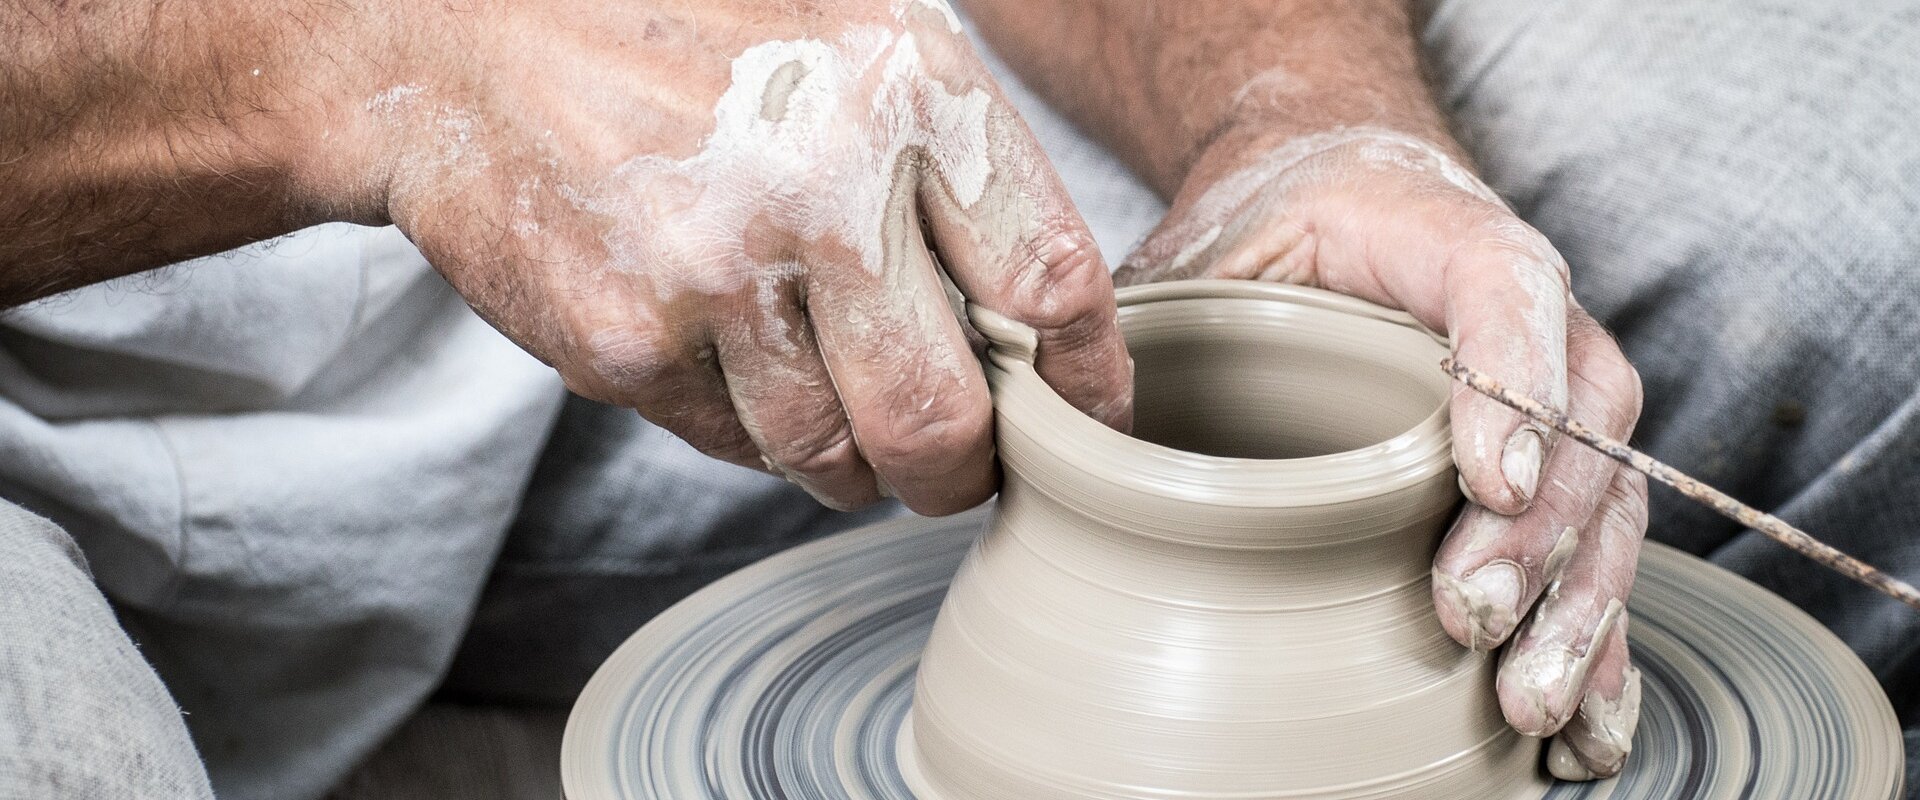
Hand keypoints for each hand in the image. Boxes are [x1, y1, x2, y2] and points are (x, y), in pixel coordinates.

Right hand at [316, 0, 1132, 513]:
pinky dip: (744, 428)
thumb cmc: (688, 38)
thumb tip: (1053, 320)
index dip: (1088, 382)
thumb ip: (957, 162)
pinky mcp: (627, 340)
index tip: (1088, 424)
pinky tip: (718, 352)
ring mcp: (718, 270)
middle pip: (947, 417)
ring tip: (821, 397)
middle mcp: (823, 182)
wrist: (467, 38)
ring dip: (848, 460)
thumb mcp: (854, 38)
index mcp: (907, 91)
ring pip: (833, 454)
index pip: (1053, 282)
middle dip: (961, 473)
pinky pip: (732, 446)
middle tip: (954, 469)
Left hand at [1116, 126, 1647, 779]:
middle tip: (1470, 619)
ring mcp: (1555, 393)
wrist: (1332, 194)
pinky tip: (1583, 726)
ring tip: (1529, 703)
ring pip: (1606, 496)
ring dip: (1577, 608)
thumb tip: (1063, 421)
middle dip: (1535, 534)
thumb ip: (1149, 313)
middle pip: (1578, 418)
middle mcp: (1529, 313)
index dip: (1510, 381)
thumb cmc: (1267, 229)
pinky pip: (1596, 552)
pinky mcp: (1550, 468)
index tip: (1483, 481)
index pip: (1505, 286)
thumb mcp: (1202, 247)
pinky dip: (1598, 642)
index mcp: (1442, 234)